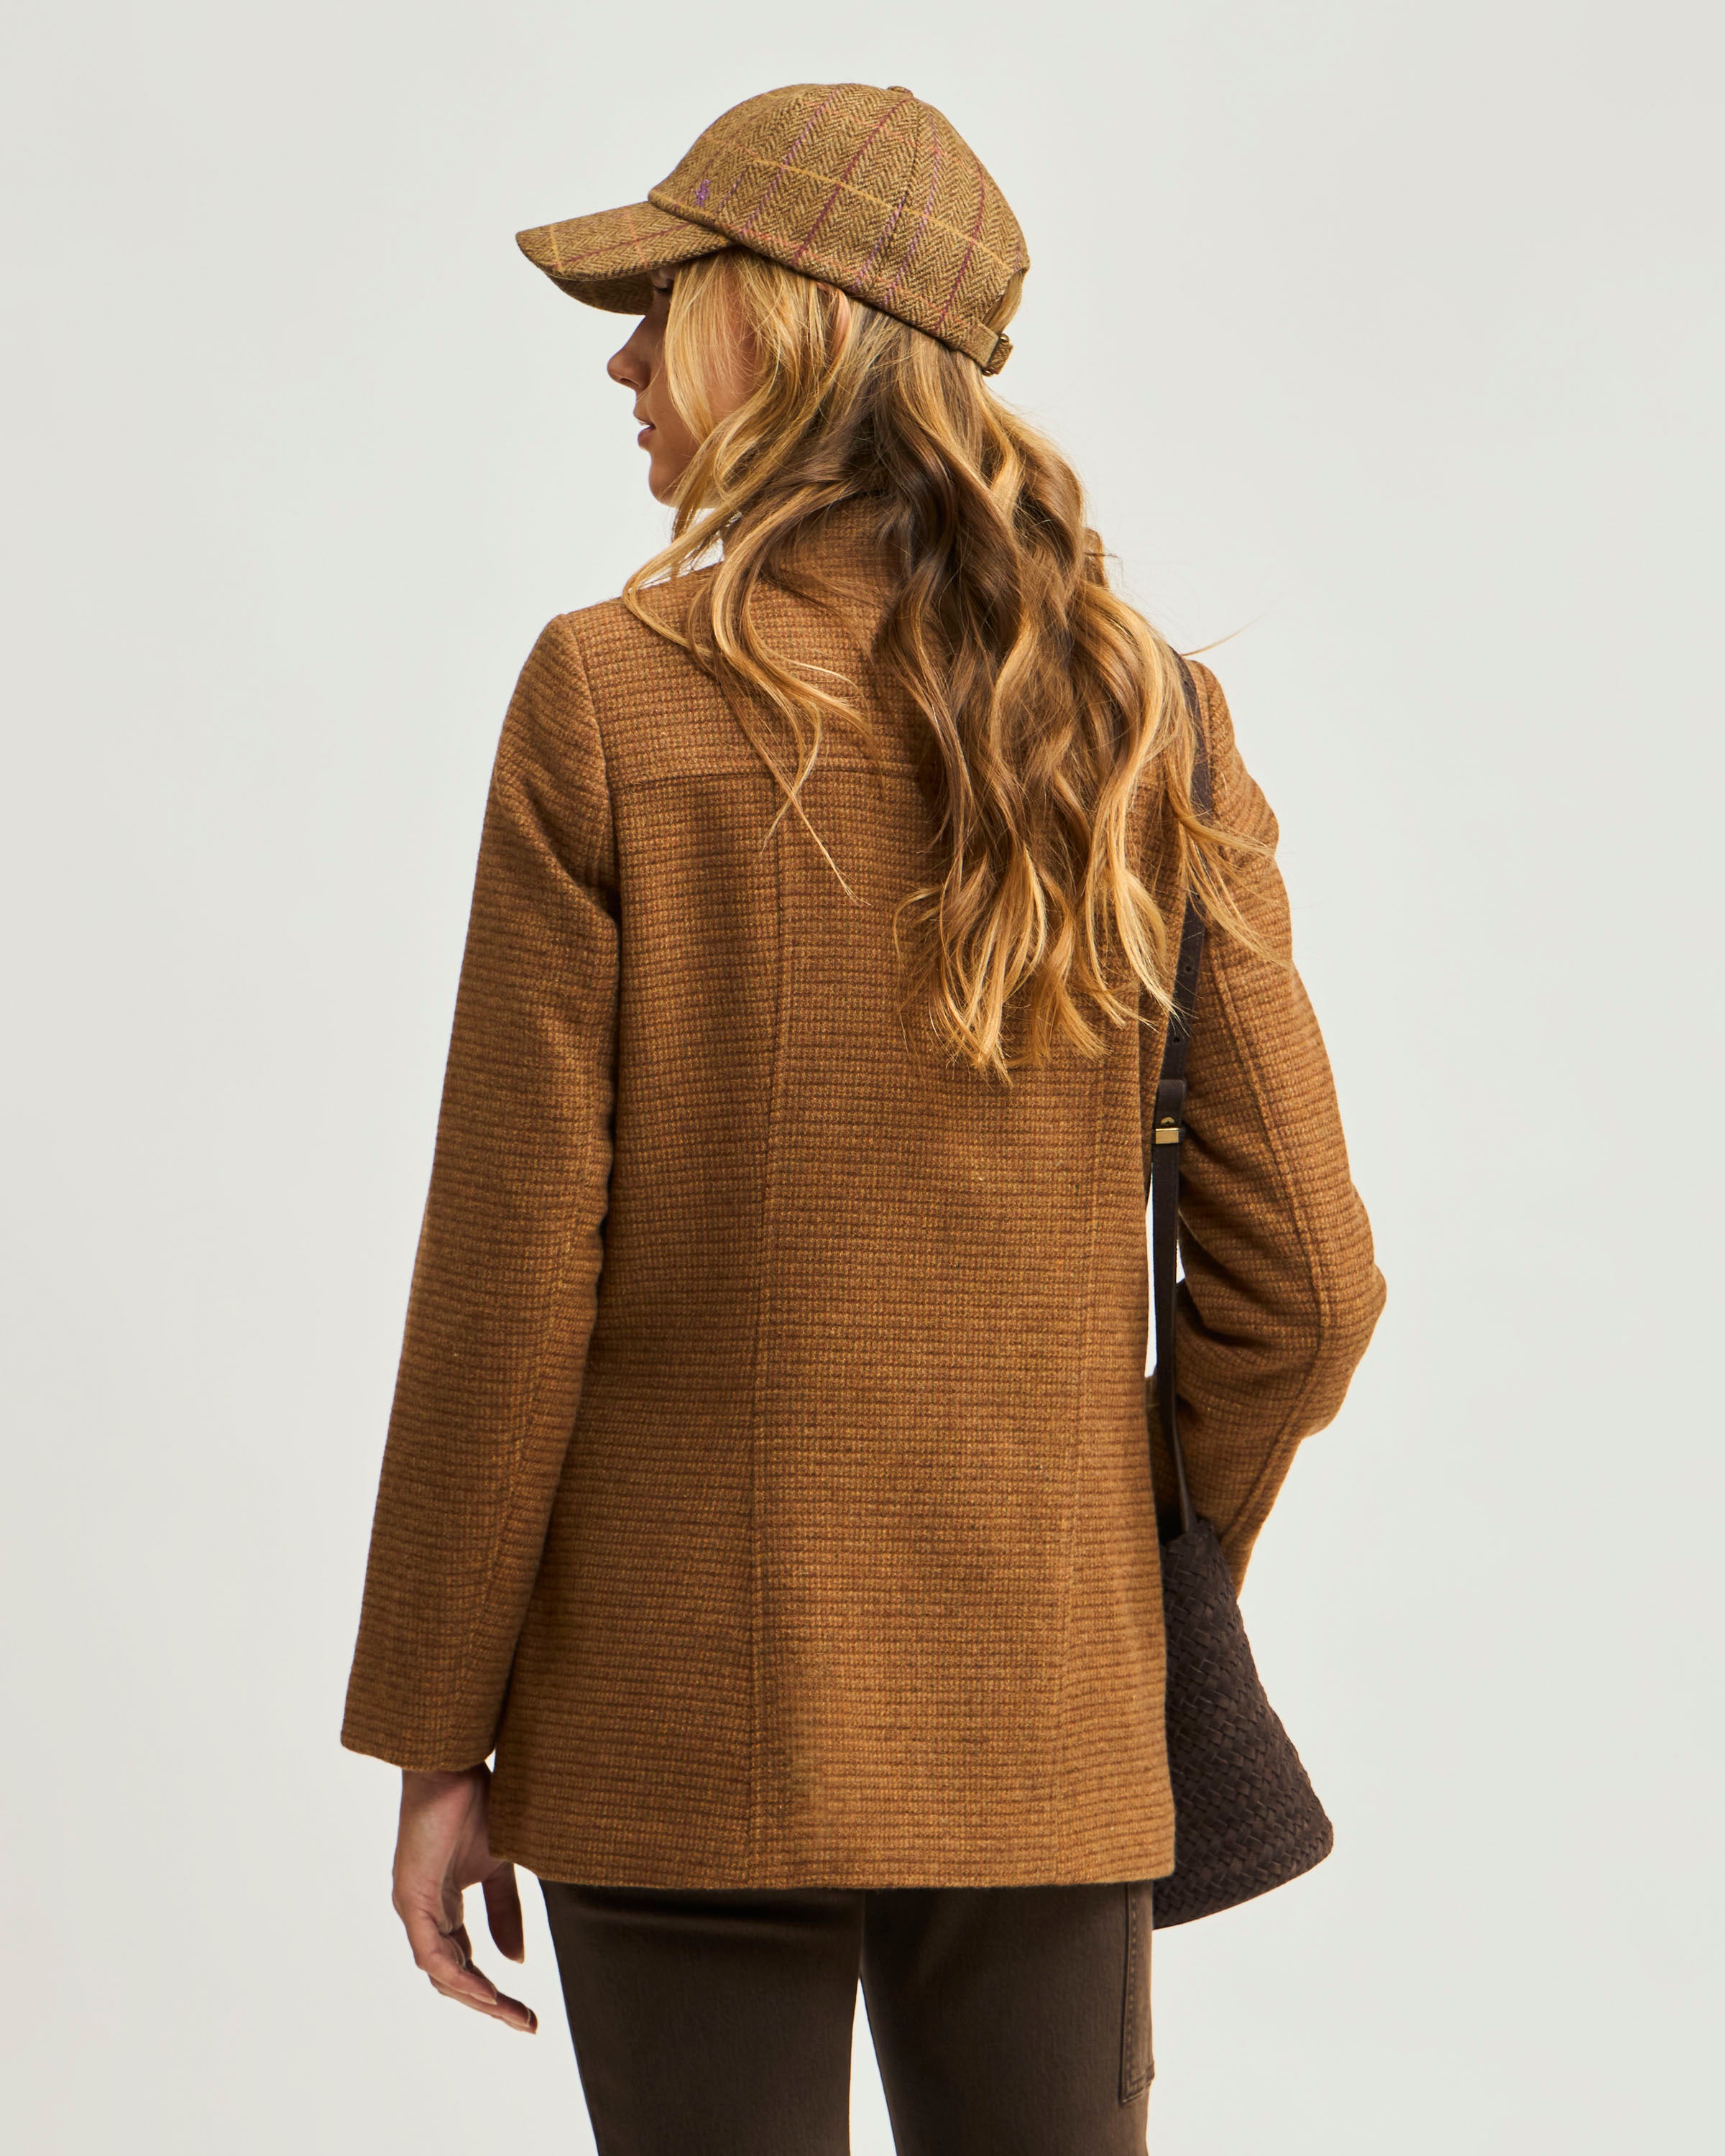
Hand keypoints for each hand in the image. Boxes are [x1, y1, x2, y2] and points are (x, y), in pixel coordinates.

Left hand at [391, 1764, 537, 2032]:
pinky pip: (431, 1952)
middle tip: (526, 2024)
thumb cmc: (475, 1803)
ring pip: (441, 1973)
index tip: (529, 2013)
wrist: (454, 1763)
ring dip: (477, 1997)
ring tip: (511, 2013)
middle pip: (453, 1977)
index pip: (466, 1963)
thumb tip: (516, 1961)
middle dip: (490, 2004)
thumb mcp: (501, 1866)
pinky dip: (457, 1974)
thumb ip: (506, 1911)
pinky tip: (483, 1990)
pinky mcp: (410, 1898)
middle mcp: (424, 1915)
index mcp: (443, 1907)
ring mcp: (414, 1909)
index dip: (495, 1990)